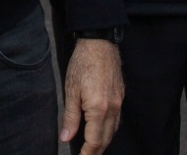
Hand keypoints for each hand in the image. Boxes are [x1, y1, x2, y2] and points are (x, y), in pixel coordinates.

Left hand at [60, 38, 123, 154]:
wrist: (99, 43)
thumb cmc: (82, 63)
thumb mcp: (71, 90)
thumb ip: (70, 117)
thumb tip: (66, 138)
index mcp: (98, 109)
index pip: (94, 141)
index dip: (87, 154)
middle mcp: (112, 108)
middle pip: (106, 139)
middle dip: (95, 151)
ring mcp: (119, 102)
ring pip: (113, 130)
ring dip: (103, 142)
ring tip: (91, 148)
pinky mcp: (120, 96)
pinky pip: (117, 120)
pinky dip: (109, 129)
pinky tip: (101, 129)